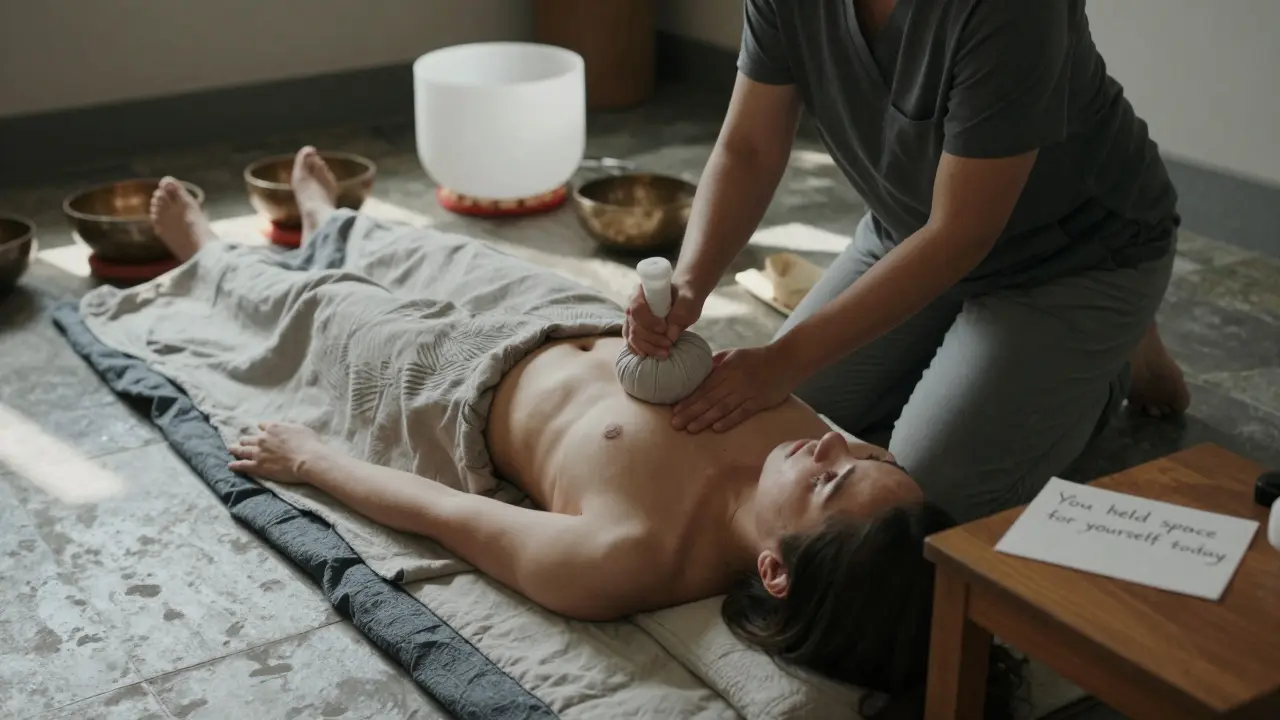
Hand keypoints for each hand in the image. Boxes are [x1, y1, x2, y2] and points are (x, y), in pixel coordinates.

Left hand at [228, 422, 327, 483]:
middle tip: (242, 441)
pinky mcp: (258, 466)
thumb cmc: (309, 444)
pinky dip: (235, 465)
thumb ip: (289, 428)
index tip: (261, 430)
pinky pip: (243, 465)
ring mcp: (259, 453)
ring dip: (236, 449)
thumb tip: (286, 429)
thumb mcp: (300, 428)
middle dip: (246, 439)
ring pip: (243, 450)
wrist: (308, 459)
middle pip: (249, 438)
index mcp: (273, 427)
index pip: (262, 425)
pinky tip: (230, 465)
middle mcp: (263, 438)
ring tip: (231, 449)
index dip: (262, 428)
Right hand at [623, 281, 702, 358]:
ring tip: (664, 353)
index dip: (648, 321)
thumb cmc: (685, 296)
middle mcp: (632, 305)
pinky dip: (640, 350)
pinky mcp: (634, 331)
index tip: (664, 328)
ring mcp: (632, 319)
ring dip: (648, 348)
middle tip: (668, 344)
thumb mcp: (688, 301)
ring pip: (632, 337)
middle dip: (651, 339)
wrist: (683, 299)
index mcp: (642, 292)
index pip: (637, 308)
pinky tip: (650, 355)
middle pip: (634, 326)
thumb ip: (681, 312)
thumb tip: (670, 335)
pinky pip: (631, 343)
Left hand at [672, 344, 801, 433]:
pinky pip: (742, 413)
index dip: (688, 399)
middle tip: (675, 424)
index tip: (675, 410)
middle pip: (709, 399)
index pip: (703, 386)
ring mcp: (748, 391)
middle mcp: (735, 380)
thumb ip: (714, 363)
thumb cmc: (756, 358)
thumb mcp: (733, 354)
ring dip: (705, 419)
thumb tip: (695, 373)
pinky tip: (716, 429)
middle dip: (691, 412)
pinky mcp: (760, 401)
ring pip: (722, 408)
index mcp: (726, 368)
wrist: (787, 360)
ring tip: (690, 429)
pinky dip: (729, 421)